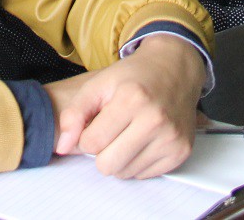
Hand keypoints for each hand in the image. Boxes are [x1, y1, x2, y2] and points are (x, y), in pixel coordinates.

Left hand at [44, 36, 201, 178]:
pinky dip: (138, 161)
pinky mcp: (181, 151)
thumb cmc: (134, 76)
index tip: (96, 124)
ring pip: (125, 173)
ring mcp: (171, 138)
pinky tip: (143, 139)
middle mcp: (155, 120)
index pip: (90, 143)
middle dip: (102, 152)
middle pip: (107, 165)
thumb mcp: (98, 84)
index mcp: (131, 99)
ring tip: (128, 133)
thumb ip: (74, 114)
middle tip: (111, 132)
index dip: (87, 136)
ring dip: (120, 158)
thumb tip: (62, 148)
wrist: (174, 68)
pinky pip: (145, 175)